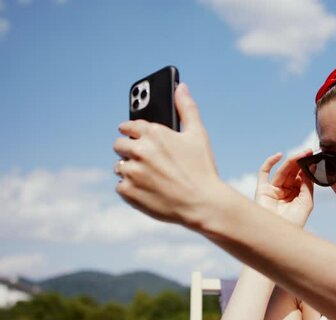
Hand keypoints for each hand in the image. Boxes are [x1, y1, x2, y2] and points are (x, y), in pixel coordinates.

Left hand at [113, 83, 220, 225]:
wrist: (203, 204)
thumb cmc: (202, 168)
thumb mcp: (198, 135)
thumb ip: (187, 108)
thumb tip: (181, 86)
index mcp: (153, 133)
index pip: (128, 126)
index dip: (133, 132)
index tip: (136, 137)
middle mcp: (139, 150)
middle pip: (119, 145)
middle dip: (130, 151)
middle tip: (148, 161)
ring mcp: (131, 172)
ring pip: (119, 167)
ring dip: (130, 170)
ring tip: (151, 178)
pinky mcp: (128, 192)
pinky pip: (120, 187)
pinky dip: (132, 189)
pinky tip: (149, 190)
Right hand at [254, 150, 313, 226]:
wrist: (277, 235)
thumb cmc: (294, 223)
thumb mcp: (306, 202)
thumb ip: (307, 185)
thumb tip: (309, 169)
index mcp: (296, 195)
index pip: (302, 177)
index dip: (308, 167)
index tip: (315, 158)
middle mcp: (284, 191)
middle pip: (293, 172)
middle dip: (301, 161)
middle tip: (309, 151)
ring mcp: (273, 190)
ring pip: (282, 171)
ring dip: (291, 161)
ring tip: (301, 154)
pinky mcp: (262, 189)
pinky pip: (264, 172)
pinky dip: (270, 162)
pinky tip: (279, 155)